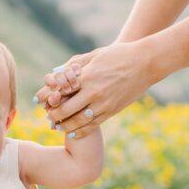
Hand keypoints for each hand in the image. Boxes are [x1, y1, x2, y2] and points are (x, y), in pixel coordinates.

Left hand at [35, 40, 157, 139]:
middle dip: (54, 115)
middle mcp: (94, 92)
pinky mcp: (113, 110)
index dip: (49, 98)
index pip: (61, 91)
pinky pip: (94, 125)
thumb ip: (76, 64)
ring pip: (79, 121)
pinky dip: (81, 131)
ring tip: (59, 127)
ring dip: (66, 126)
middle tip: (48, 118)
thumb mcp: (95, 55)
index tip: (42, 102)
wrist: (146, 63)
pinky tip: (74, 133)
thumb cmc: (120, 55)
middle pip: (66, 109)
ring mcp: (104, 103)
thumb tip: (60, 71)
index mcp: (87, 76)